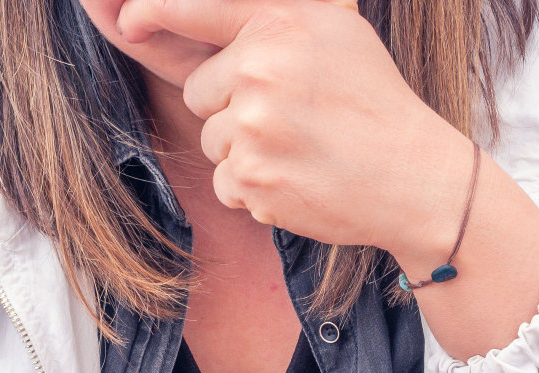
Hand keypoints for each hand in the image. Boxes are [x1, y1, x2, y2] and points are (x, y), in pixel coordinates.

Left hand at [116, 0, 475, 258]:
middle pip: (199, 91)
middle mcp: (262, 71)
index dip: (151, 11)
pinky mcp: (254, 181)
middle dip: (232, 107)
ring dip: (244, 151)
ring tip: (300, 151)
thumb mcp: (334, 32)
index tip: (125, 19)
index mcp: (280, 25)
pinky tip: (298, 179)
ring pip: (212, 140)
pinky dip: (254, 189)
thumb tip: (191, 14)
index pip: (194, 8)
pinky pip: (225, 183)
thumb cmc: (372, 104)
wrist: (414, 178)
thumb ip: (269, 19)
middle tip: (292, 119)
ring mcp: (255, 129)